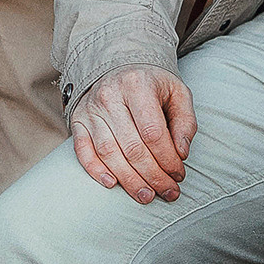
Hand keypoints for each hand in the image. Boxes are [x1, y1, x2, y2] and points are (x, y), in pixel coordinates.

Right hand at [72, 65, 197, 203]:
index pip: (152, 133)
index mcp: (137, 85)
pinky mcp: (78, 120)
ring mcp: (91, 109)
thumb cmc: (152, 85)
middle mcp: (110, 95)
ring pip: (109, 153)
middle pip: (132, 147)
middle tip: (169, 192)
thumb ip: (185, 122)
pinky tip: (112, 184)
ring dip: (129, 180)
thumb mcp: (178, 93)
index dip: (167, 159)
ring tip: (147, 196)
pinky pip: (83, 150)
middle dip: (153, 176)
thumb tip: (181, 153)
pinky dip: (95, 170)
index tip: (179, 174)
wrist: (119, 67)